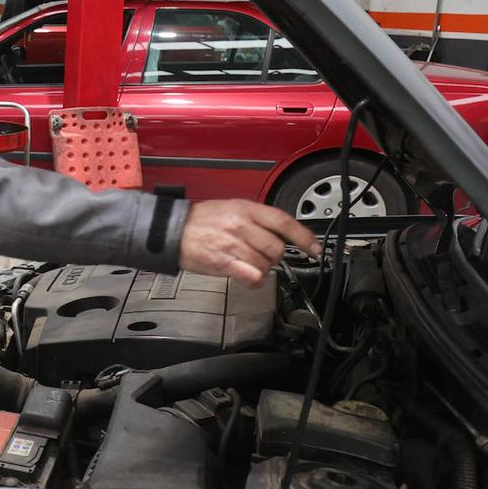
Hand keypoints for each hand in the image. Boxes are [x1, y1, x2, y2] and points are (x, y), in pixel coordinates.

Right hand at [178, 200, 321, 286]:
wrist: (173, 231)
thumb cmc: (201, 221)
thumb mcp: (231, 208)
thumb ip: (256, 219)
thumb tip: (278, 234)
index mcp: (246, 209)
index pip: (283, 222)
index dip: (304, 237)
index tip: (315, 248)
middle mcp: (242, 225)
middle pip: (276, 248)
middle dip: (273, 257)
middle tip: (261, 256)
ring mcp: (234, 244)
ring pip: (265, 265)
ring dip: (261, 269)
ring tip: (247, 264)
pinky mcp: (225, 262)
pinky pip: (252, 277)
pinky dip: (253, 280)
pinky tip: (246, 276)